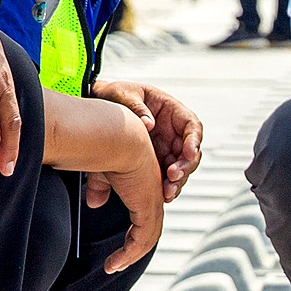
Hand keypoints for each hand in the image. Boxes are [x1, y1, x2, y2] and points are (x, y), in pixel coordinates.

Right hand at [82, 117, 165, 272]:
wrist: (114, 135)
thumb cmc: (104, 146)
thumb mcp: (100, 173)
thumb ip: (100, 189)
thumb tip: (94, 204)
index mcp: (144, 187)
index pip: (144, 217)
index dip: (133, 235)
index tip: (119, 249)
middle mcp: (153, 195)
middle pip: (148, 232)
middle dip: (132, 251)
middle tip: (115, 264)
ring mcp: (153, 201)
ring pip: (147, 239)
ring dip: (129, 256)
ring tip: (112, 267)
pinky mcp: (149, 207)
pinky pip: (142, 239)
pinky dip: (129, 254)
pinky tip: (114, 264)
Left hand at [91, 80, 202, 199]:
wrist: (95, 106)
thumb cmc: (114, 94)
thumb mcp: (124, 94)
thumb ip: (137, 107)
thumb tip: (148, 124)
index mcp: (170, 110)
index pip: (191, 125)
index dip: (194, 140)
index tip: (189, 153)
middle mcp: (172, 131)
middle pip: (189, 152)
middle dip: (185, 167)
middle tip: (172, 177)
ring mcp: (165, 147)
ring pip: (180, 167)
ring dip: (177, 181)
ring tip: (167, 192)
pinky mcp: (155, 161)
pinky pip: (165, 176)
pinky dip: (165, 186)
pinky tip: (161, 196)